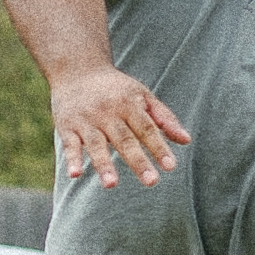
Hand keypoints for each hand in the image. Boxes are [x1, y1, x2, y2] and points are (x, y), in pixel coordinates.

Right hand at [51, 67, 188, 188]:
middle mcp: (107, 113)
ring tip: (112, 185)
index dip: (158, 147)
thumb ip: (164, 118)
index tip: (170, 166)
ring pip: (96, 144)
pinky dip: (72, 159)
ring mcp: (86, 120)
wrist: (77, 69)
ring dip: (103, 164)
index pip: (146, 129)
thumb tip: (186, 141)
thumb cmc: (116, 88)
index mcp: (128, 104)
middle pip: (124, 139)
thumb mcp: (142, 95)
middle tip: (151, 182)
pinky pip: (69, 145)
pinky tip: (75, 174)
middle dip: (137, 161)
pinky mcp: (67, 127)